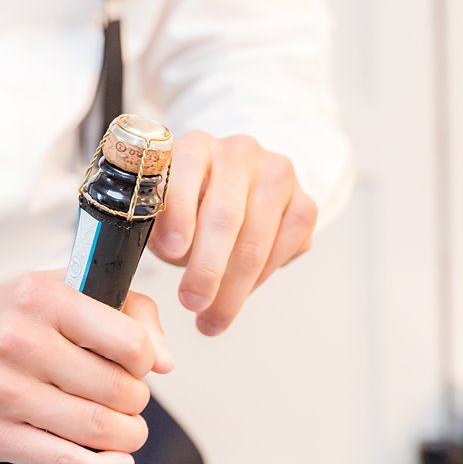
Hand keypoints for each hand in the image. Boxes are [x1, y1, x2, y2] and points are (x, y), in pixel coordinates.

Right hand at [0, 272, 173, 463]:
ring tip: (124, 429)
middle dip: (137, 401)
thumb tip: (166, 361)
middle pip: (117, 390)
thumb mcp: (57, 288)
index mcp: (44, 298)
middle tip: (129, 400)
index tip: (139, 366)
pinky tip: (114, 461)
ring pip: (97, 428)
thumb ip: (125, 311)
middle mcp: (21, 342)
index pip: (130, 342)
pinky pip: (66, 462)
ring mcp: (3, 392)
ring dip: (127, 436)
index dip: (146, 361)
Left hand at [149, 132, 317, 335]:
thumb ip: (158, 225)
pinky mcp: (304, 202)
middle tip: (192, 303)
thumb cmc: (193, 206)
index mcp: (196, 146)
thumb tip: (167, 253)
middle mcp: (240, 152)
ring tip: (213, 317)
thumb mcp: (164, 209)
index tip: (171, 252)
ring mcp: (277, 174)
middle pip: (225, 215)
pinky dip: (261, 278)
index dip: (178, 214)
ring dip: (234, 287)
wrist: (243, 189)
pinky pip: (285, 247)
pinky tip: (241, 293)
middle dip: (207, 268)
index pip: (187, 173)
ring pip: (256, 239)